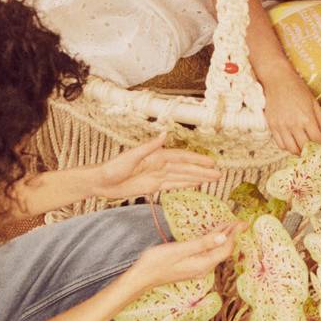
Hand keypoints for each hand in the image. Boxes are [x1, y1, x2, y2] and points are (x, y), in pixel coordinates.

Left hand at [93, 138, 220, 200]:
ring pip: (182, 177)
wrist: (102, 182)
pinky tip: (196, 184)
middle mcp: (160, 164)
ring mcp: (158, 175)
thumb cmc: (113, 167)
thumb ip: (149, 146)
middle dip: (202, 171)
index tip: (211, 162)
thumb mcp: (131, 156)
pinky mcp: (153, 186)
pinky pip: (173, 185)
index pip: (182, 158)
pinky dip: (185, 184)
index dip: (197, 160)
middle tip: (219, 174)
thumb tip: (165, 134)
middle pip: (186, 168)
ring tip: (213, 179)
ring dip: (197, 178)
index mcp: (157, 156)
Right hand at [130, 227, 235, 290]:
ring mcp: (197, 268)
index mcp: (203, 264)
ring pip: (216, 252)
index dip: (234, 234)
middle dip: (232, 235)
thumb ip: (202, 243)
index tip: (242, 222)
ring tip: (229, 225)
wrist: (142, 278)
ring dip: (223, 238)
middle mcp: (203, 268)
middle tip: (240, 222)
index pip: (225, 248)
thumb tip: (223, 237)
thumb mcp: (179, 250)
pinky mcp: (191, 266)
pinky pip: (208, 253)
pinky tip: (212, 236)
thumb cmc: (157, 262)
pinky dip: (213, 242)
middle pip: (223, 250)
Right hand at [262, 71, 320, 154]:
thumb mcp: (314, 103)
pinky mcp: (272, 126)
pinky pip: (280, 144)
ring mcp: (281, 126)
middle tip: (316, 151)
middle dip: (312, 152)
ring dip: (299, 152)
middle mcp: (293, 124)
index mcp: (307, 118)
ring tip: (304, 149)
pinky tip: (293, 143)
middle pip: (305, 148)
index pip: (318, 141)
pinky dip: (287, 147)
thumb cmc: (296, 88)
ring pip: (291, 149)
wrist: (277, 79)